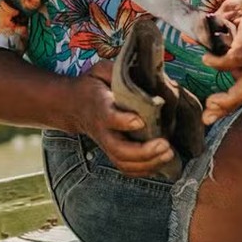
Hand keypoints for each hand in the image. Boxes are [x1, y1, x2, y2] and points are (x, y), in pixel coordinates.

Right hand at [72, 60, 175, 176]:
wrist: (73, 106)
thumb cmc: (92, 86)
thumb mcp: (100, 71)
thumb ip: (116, 70)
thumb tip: (142, 70)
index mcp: (100, 107)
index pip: (109, 117)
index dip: (123, 122)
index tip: (140, 121)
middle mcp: (103, 130)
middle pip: (119, 149)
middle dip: (144, 151)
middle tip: (165, 145)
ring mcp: (107, 144)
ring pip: (124, 162)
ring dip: (148, 163)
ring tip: (169, 154)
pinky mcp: (112, 152)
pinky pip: (127, 168)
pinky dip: (144, 170)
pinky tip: (161, 163)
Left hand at [201, 0, 241, 123]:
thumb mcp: (236, 3)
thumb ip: (213, 22)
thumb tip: (189, 38)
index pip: (241, 53)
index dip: (222, 62)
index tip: (206, 59)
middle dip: (231, 99)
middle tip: (210, 110)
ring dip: (234, 99)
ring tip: (212, 107)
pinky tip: (230, 91)